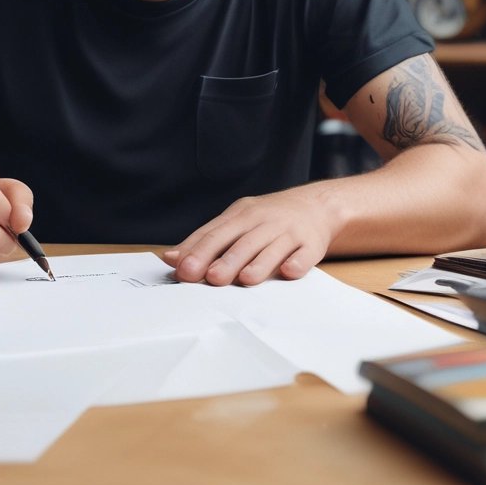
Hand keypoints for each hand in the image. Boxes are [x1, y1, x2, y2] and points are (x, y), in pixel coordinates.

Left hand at [161, 187, 338, 285]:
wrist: (315, 205)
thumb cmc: (266, 219)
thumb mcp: (236, 221)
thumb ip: (205, 240)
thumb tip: (171, 258)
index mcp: (241, 215)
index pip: (215, 233)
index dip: (199, 252)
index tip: (183, 269)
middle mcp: (263, 221)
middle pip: (242, 241)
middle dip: (226, 260)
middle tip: (210, 278)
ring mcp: (288, 231)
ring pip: (271, 248)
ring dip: (259, 263)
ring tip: (244, 279)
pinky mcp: (311, 244)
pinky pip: (304, 254)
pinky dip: (297, 262)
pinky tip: (288, 271)